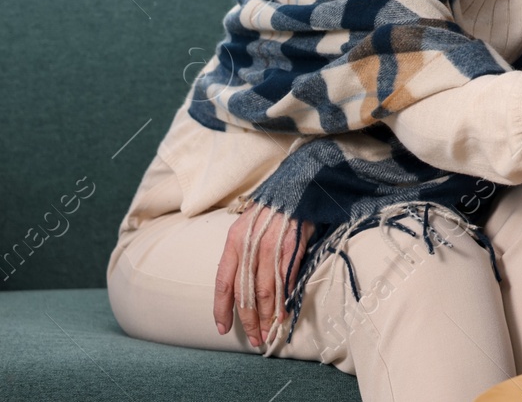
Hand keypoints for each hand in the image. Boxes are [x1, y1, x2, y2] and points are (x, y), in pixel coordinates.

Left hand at [214, 206, 314, 348]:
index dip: (221, 309)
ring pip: (266, 291)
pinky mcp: (292, 250)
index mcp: (234, 241)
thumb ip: (242, 255)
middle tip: (254, 338)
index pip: (223, 282)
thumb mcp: (247, 228)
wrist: (297, 187)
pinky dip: (285, 300)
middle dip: (249, 320)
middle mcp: (250, 247)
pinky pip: (286, 281)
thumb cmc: (271, 209)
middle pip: (245, 293)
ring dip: (268, 316)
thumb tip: (242, 289)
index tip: (223, 328)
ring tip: (269, 332)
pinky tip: (284, 313)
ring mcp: (272, 248)